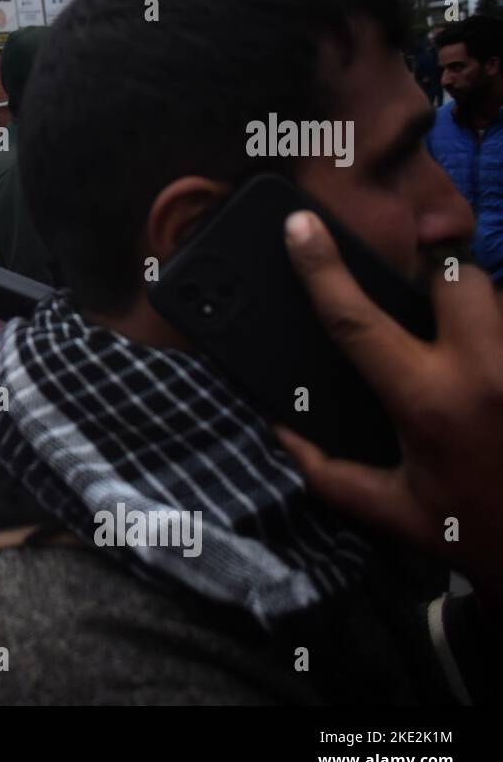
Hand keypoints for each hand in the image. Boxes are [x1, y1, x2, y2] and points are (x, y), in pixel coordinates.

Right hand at [274, 210, 502, 600]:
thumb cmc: (472, 534)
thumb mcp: (390, 511)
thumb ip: (326, 471)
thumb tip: (281, 431)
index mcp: (427, 401)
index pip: (358, 319)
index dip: (321, 268)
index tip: (299, 227)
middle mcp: (483, 372)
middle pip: (455, 277)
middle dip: (433, 279)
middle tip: (422, 309)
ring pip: (498, 297)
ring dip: (475, 313)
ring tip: (465, 354)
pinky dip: (498, 339)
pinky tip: (490, 381)